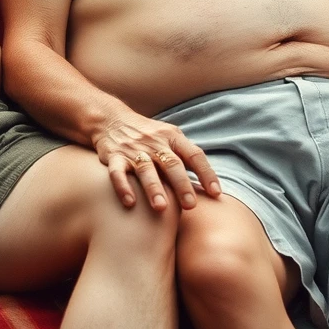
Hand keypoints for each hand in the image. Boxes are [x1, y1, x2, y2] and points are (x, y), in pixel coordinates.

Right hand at [92, 112, 221, 211]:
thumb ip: (186, 158)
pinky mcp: (114, 157)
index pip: (194, 154)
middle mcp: (154, 143)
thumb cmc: (148, 136)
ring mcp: (133, 149)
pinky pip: (117, 172)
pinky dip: (123, 186)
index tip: (216, 194)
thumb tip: (210, 188)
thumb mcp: (170, 138)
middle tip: (191, 205)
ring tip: (161, 208)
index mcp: (172, 137)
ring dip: (154, 188)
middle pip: (171, 163)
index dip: (206, 173)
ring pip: (145, 169)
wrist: (112, 120)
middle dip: (181, 184)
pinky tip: (130, 202)